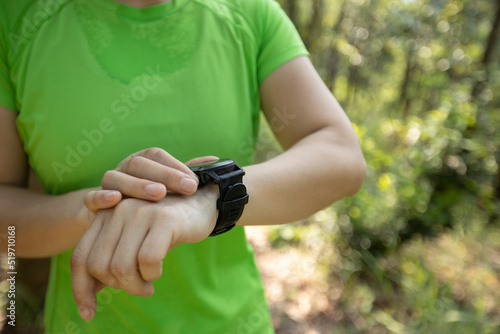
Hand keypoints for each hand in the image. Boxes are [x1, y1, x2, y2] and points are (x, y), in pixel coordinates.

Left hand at [70, 186, 217, 320]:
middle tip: (138, 288)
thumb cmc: (164, 228)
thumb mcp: (133, 240)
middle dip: (117, 287)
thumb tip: (88, 296)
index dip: (81, 289)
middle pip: (99, 266)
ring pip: (121, 266)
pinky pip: (148, 260)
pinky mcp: (164, 219)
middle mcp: (118, 210)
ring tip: (148, 286)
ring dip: (135, 286)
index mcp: (105, 215)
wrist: (201, 203)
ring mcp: (140, 212)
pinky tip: (158, 272)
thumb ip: (111, 259)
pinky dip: (152, 274)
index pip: (80, 258)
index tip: (88, 312)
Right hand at [97, 147, 217, 200]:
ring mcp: (108, 185)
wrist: (124, 226)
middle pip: (138, 164)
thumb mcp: (174, 191)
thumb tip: (215, 161)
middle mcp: (124, 170)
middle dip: (163, 175)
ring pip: (115, 177)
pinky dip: (100, 197)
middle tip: (186, 188)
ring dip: (136, 185)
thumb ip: (189, 175)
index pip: (156, 156)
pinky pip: (91, 198)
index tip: (195, 183)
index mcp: (144, 162)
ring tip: (159, 194)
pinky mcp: (94, 205)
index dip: (175, 167)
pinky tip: (115, 200)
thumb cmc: (155, 205)